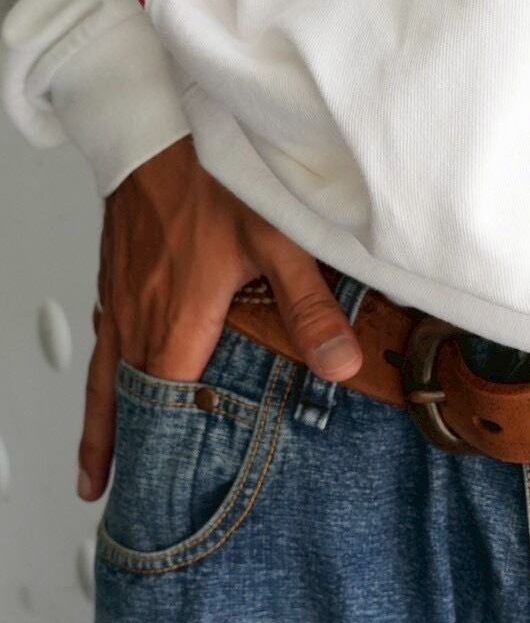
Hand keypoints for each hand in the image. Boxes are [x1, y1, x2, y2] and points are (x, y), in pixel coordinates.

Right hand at [76, 135, 363, 501]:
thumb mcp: (277, 242)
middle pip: (123, 403)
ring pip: (104, 375)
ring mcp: (120, 295)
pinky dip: (99, 374)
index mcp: (176, 321)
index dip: (162, 454)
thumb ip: (309, 308)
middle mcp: (138, 316)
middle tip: (118, 500)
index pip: (163, 409)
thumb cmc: (211, 173)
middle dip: (122, 453)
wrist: (156, 122)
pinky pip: (102, 339)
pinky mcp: (116, 274)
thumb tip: (338, 365)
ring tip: (98, 462)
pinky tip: (107, 379)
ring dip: (102, 420)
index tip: (156, 495)